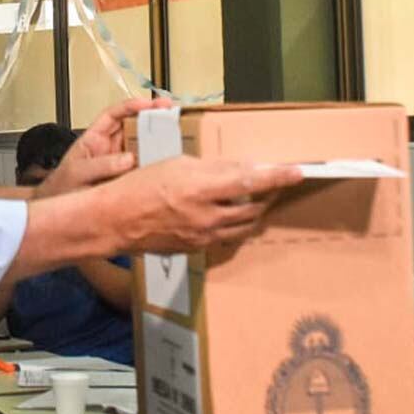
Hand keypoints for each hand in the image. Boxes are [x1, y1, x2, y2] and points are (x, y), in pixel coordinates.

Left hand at [34, 98, 171, 198]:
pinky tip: (168, 161)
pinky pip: (144, 167)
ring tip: (176, 135)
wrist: (59, 216)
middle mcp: (109, 148)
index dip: (131, 106)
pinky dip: (157, 163)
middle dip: (152, 118)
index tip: (148, 104)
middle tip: (170, 114)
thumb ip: (101, 166)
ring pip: (142, 145)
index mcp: (94, 139)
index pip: (114, 115)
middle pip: (133, 126)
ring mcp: (120, 163)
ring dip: (158, 140)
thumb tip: (129, 159)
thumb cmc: (61, 190)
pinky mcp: (128, 180)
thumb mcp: (78, 174)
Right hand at [94, 154, 303, 253]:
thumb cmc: (140, 184)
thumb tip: (238, 169)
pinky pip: (226, 237)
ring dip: (255, 212)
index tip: (298, 172)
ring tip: (256, 200)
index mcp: (203, 188)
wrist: (115, 220)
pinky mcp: (197, 248)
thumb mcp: (177, 165)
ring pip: (244, 226)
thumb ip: (211, 168)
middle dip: (269, 194)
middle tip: (275, 183)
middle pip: (254, 207)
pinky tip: (229, 216)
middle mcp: (209, 215)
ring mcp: (204, 236)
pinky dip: (234, 225)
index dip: (279, 176)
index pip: (253, 181)